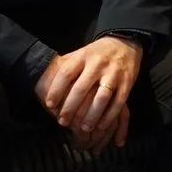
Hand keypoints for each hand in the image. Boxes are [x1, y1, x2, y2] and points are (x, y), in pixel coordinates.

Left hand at [36, 34, 140, 150]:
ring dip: (92, 115)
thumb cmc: (97, 54)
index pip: (66, 73)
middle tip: (62, 121)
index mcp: (83, 56)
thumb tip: (43, 82)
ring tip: (83, 128)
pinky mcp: (127, 82)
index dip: (56, 90)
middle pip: (81, 88)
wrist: (125, 43)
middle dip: (70, 107)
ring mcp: (113, 73)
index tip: (49, 104)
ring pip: (101, 97)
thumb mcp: (81, 54)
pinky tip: (101, 126)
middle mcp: (98, 64)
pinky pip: (118, 102)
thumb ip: (66, 66)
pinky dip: (110, 116)